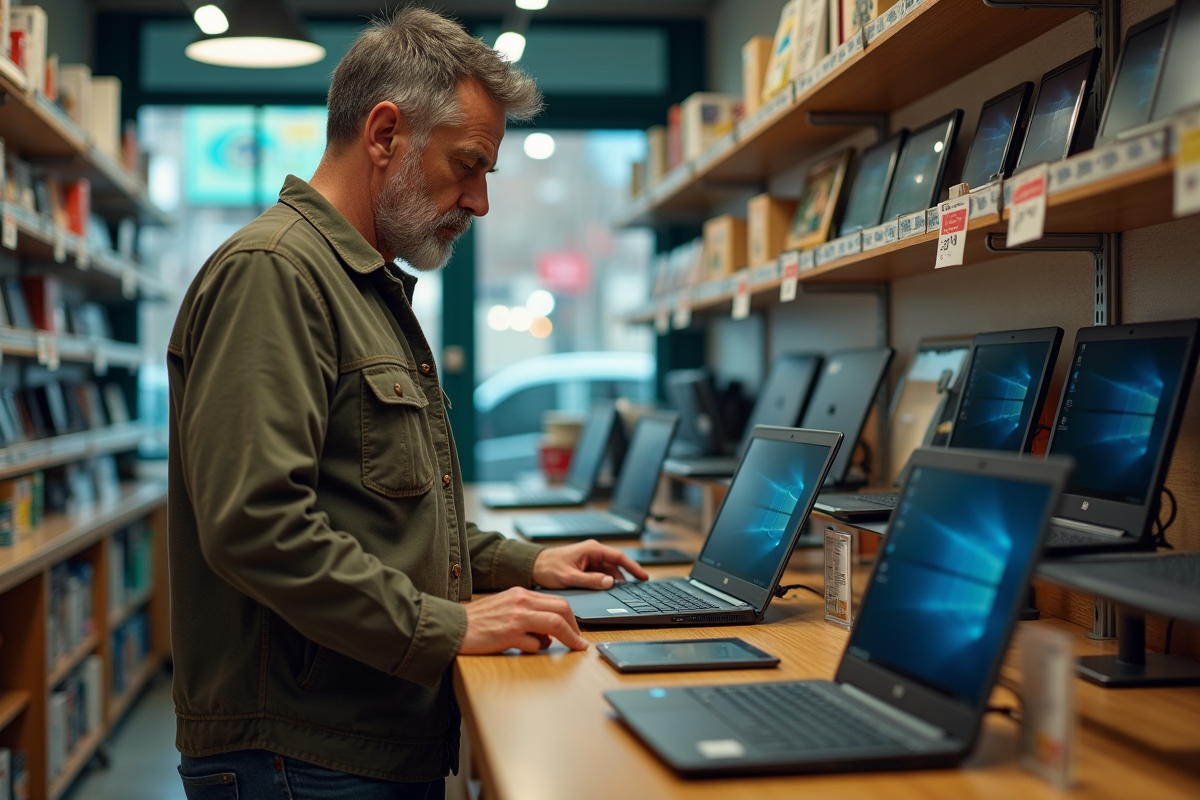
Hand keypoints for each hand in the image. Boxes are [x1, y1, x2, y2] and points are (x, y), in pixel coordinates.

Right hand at [460, 587, 586, 653]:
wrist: (451, 627)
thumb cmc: (476, 621)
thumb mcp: (504, 606)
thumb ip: (526, 612)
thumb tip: (547, 630)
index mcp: (520, 593)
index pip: (558, 601)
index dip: (572, 618)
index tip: (576, 630)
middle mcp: (521, 602)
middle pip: (562, 610)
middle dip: (575, 628)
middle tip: (578, 641)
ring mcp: (516, 618)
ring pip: (555, 625)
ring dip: (566, 639)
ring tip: (567, 648)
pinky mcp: (509, 635)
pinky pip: (535, 644)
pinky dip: (536, 649)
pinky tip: (525, 649)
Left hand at [532, 539, 649, 589]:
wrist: (533, 566)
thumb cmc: (548, 568)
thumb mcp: (569, 577)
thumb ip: (590, 580)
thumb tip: (610, 582)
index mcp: (591, 549)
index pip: (619, 557)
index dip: (633, 567)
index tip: (644, 577)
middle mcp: (593, 552)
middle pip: (616, 565)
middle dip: (626, 577)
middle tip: (635, 590)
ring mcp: (590, 559)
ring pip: (609, 571)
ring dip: (615, 581)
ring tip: (623, 593)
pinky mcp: (586, 566)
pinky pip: (601, 574)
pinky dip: (606, 582)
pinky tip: (609, 591)